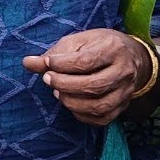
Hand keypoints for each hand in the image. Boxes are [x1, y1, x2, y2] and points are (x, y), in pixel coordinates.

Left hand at [22, 29, 153, 126]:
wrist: (132, 56)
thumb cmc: (99, 46)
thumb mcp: (78, 41)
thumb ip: (54, 53)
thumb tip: (27, 63)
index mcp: (113, 48)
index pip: (86, 61)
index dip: (62, 65)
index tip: (47, 64)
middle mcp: (124, 71)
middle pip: (93, 85)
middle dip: (64, 85)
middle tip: (47, 80)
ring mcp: (127, 91)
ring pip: (99, 105)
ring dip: (71, 102)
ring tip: (57, 92)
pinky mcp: (123, 106)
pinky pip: (102, 118)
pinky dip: (82, 115)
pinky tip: (70, 104)